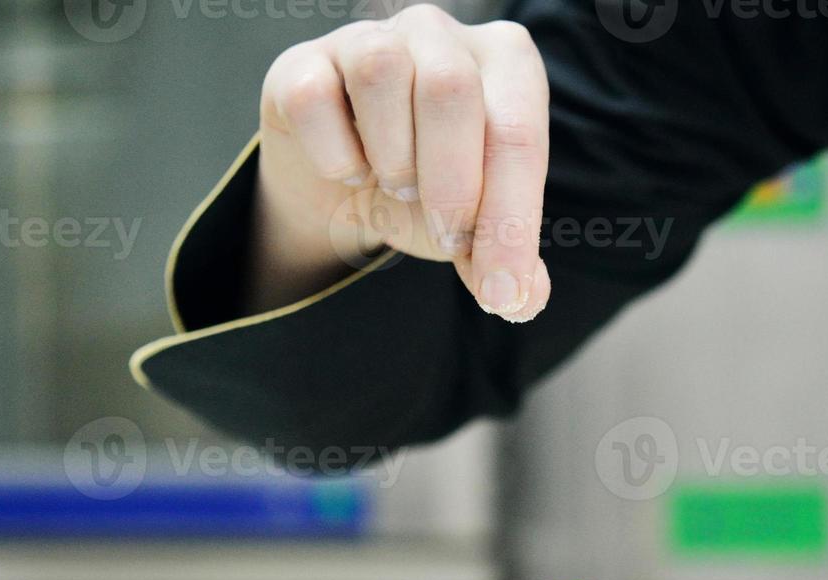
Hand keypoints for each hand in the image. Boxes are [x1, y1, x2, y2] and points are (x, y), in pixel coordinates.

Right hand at [252, 4, 550, 320]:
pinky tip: (348, 172)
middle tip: (444, 234)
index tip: (500, 290)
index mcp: (504, 61)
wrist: (344, 184)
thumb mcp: (474, 228)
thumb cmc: (424, 190)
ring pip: (381, 71)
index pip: (517, 132)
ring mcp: (367, 38)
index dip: (511, 220)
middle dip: (450, 187)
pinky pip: (315, 97)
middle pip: (450, 90)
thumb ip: (508, 258)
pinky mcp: (302, 63)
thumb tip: (524, 298)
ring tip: (394, 186)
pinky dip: (334, 155)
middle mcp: (439, 33)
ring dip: (392, 157)